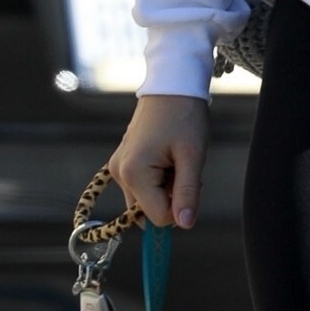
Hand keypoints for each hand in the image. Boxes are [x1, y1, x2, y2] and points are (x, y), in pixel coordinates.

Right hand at [109, 93, 209, 230]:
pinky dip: (158, 181)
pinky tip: (167, 159)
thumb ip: (187, 193)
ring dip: (164, 190)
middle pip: (148, 212)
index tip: (190, 181)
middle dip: (170, 198)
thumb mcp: (192, 155)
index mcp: (133, 173)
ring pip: (145, 200)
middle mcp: (119, 173)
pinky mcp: (122, 162)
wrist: (170, 85)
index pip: (158, 218)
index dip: (180, 207)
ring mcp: (117, 168)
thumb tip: (185, 224)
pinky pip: (141, 187)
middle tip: (183, 169)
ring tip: (175, 161)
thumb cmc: (184, 116)